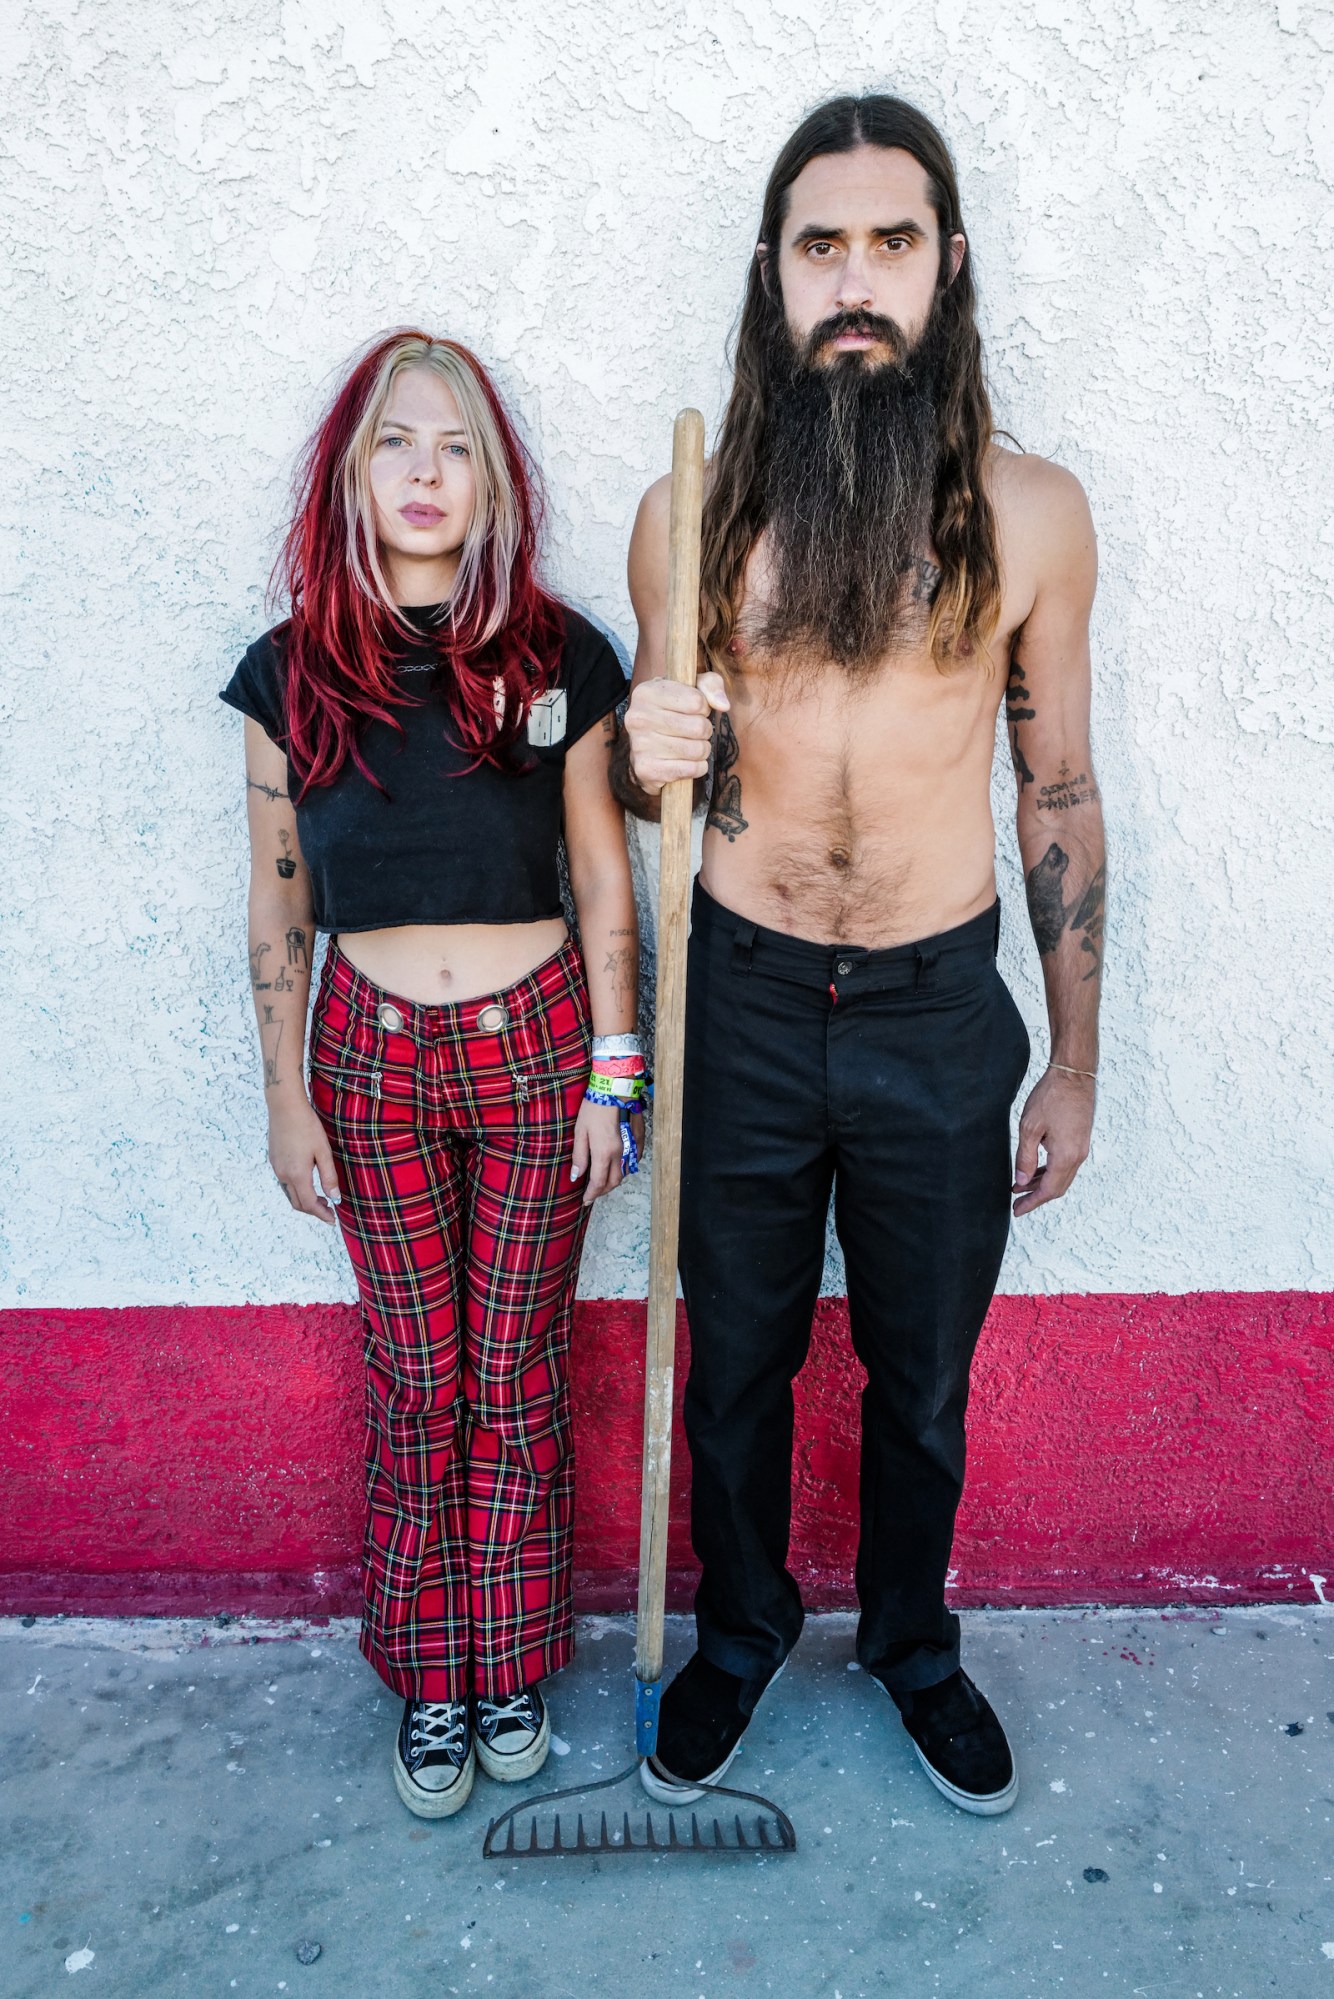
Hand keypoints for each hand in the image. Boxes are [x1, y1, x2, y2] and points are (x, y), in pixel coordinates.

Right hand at [268, 1095, 340, 1223]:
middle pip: (297, 1203)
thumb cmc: (307, 1126)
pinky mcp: (274, 1160)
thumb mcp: (323, 1151)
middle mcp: (283, 1175)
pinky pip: (284, 1183)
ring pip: (290, 1194)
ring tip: (321, 1198)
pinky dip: (297, 1189)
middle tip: (329, 1209)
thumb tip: (335, 1198)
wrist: (284, 1106)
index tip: (333, 1219)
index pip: (309, 1204)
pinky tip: (307, 1182)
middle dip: (313, 1210)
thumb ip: (329, 1177)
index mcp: (297, 1175)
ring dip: (304, 1200)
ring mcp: (276, 1168)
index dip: (322, 1214)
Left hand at [570, 1099, 633, 1207]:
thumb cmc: (594, 1108)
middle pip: (614, 1181)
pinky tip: (618, 1166)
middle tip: (593, 1193)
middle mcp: (620, 1153)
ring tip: (603, 1181)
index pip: (598, 1182)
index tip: (585, 1200)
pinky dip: (626, 1168)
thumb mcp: (580, 1132)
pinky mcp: (638, 1138)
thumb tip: (577, 1176)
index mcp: (603, 1153)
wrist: (614, 1088)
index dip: (592, 1194)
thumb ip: (579, 1156)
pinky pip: (634, 1159)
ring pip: (625, 1172)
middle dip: (603, 1191)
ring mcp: (631, 1146)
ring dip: (614, 1180)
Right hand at [624, 672, 729, 794]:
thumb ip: (711, 685)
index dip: (704, 708)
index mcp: (647, 692)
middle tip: (693, 731)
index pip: (697, 701)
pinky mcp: (647, 770)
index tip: (694, 710)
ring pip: (698, 750)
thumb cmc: (673, 712)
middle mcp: (638, 717)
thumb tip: (723, 705)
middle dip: (704, 730)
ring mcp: (640, 745)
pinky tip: (685, 761)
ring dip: (701, 750)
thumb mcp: (691, 689)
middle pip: (699, 727)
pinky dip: (696, 768)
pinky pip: (691, 770)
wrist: (645, 747)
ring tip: (690, 745)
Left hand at [1012, 1067, 1094, 1216]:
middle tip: (1017, 1203)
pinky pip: (1065, 1164)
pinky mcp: (1081, 1140)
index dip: (1032, 1203)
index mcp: (1065, 1156)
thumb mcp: (1030, 1127)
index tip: (1017, 1211)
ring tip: (1020, 1186)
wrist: (1074, 1075)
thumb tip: (1022, 1181)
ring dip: (1042, 1184)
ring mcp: (1081, 1148)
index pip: (1048, 1190)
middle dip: (1036, 1197)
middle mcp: (1078, 1156)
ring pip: (1062, 1176)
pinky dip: (1050, 1171)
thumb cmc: (1051, 1096)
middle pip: (1057, 1187)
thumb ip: (1025, 1157)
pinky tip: (1035, 1170)